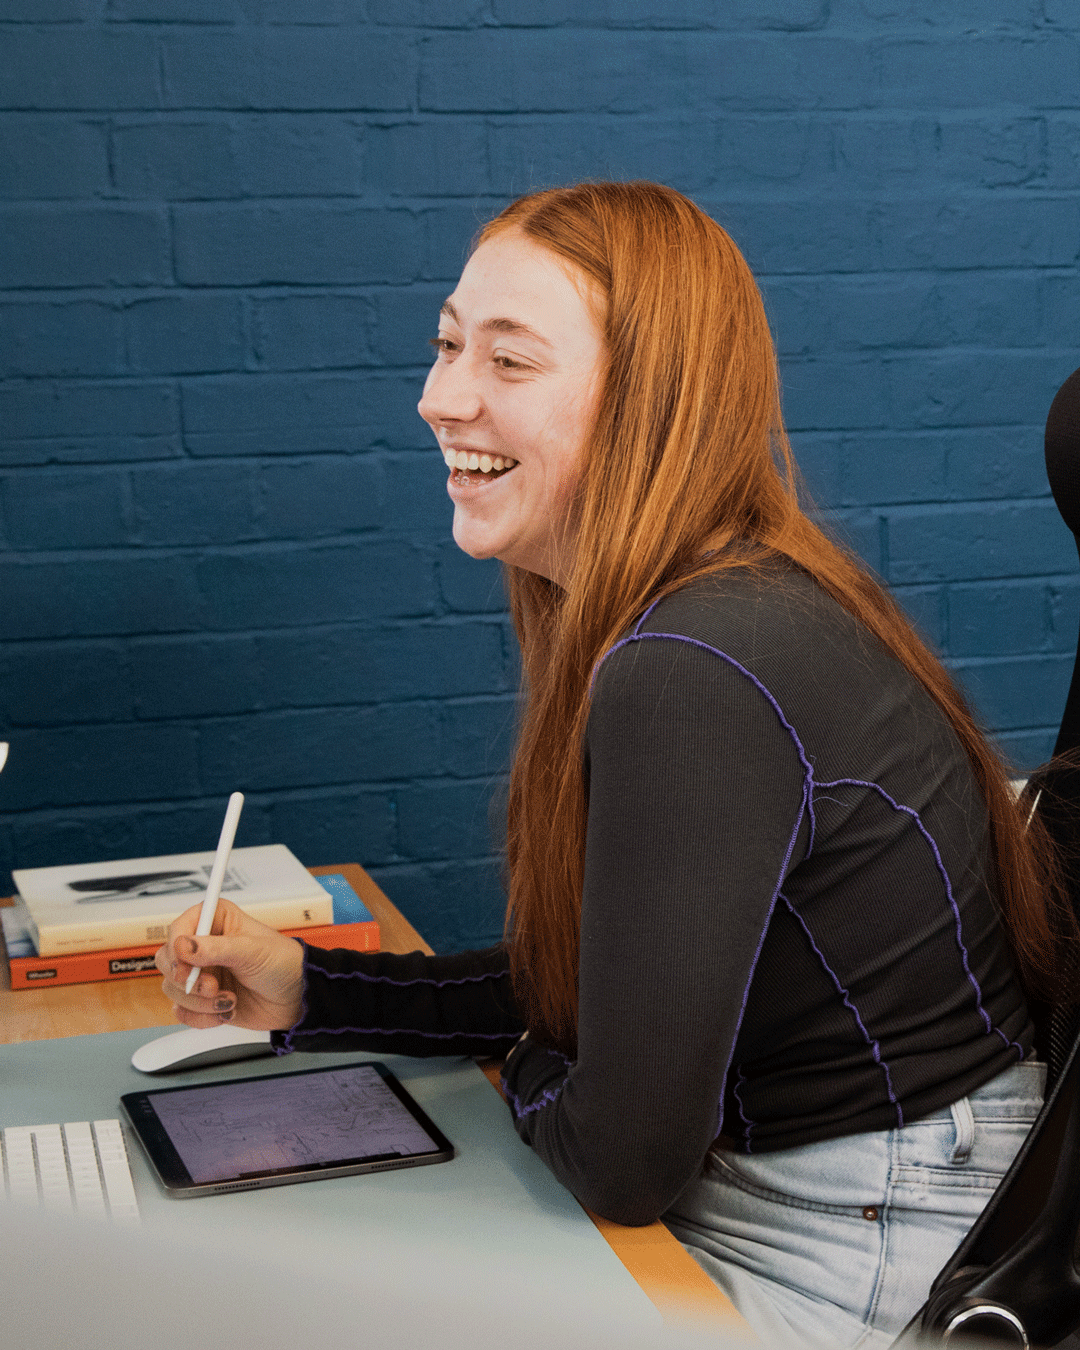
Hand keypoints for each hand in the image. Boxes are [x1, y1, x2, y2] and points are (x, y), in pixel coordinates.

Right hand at [156, 898, 304, 1030]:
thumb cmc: (283, 964)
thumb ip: (217, 948)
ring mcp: (202, 974)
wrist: (297, 999)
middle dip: (187, 979)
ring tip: (228, 1000)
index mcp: (216, 921)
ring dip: (199, 1001)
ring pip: (173, 988)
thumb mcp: (253, 951)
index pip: (178, 928)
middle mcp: (204, 946)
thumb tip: (184, 946)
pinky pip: (182, 1012)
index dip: (177, 947)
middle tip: (211, 986)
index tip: (186, 964)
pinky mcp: (202, 1000)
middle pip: (167, 960)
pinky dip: (201, 1017)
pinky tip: (226, 1011)